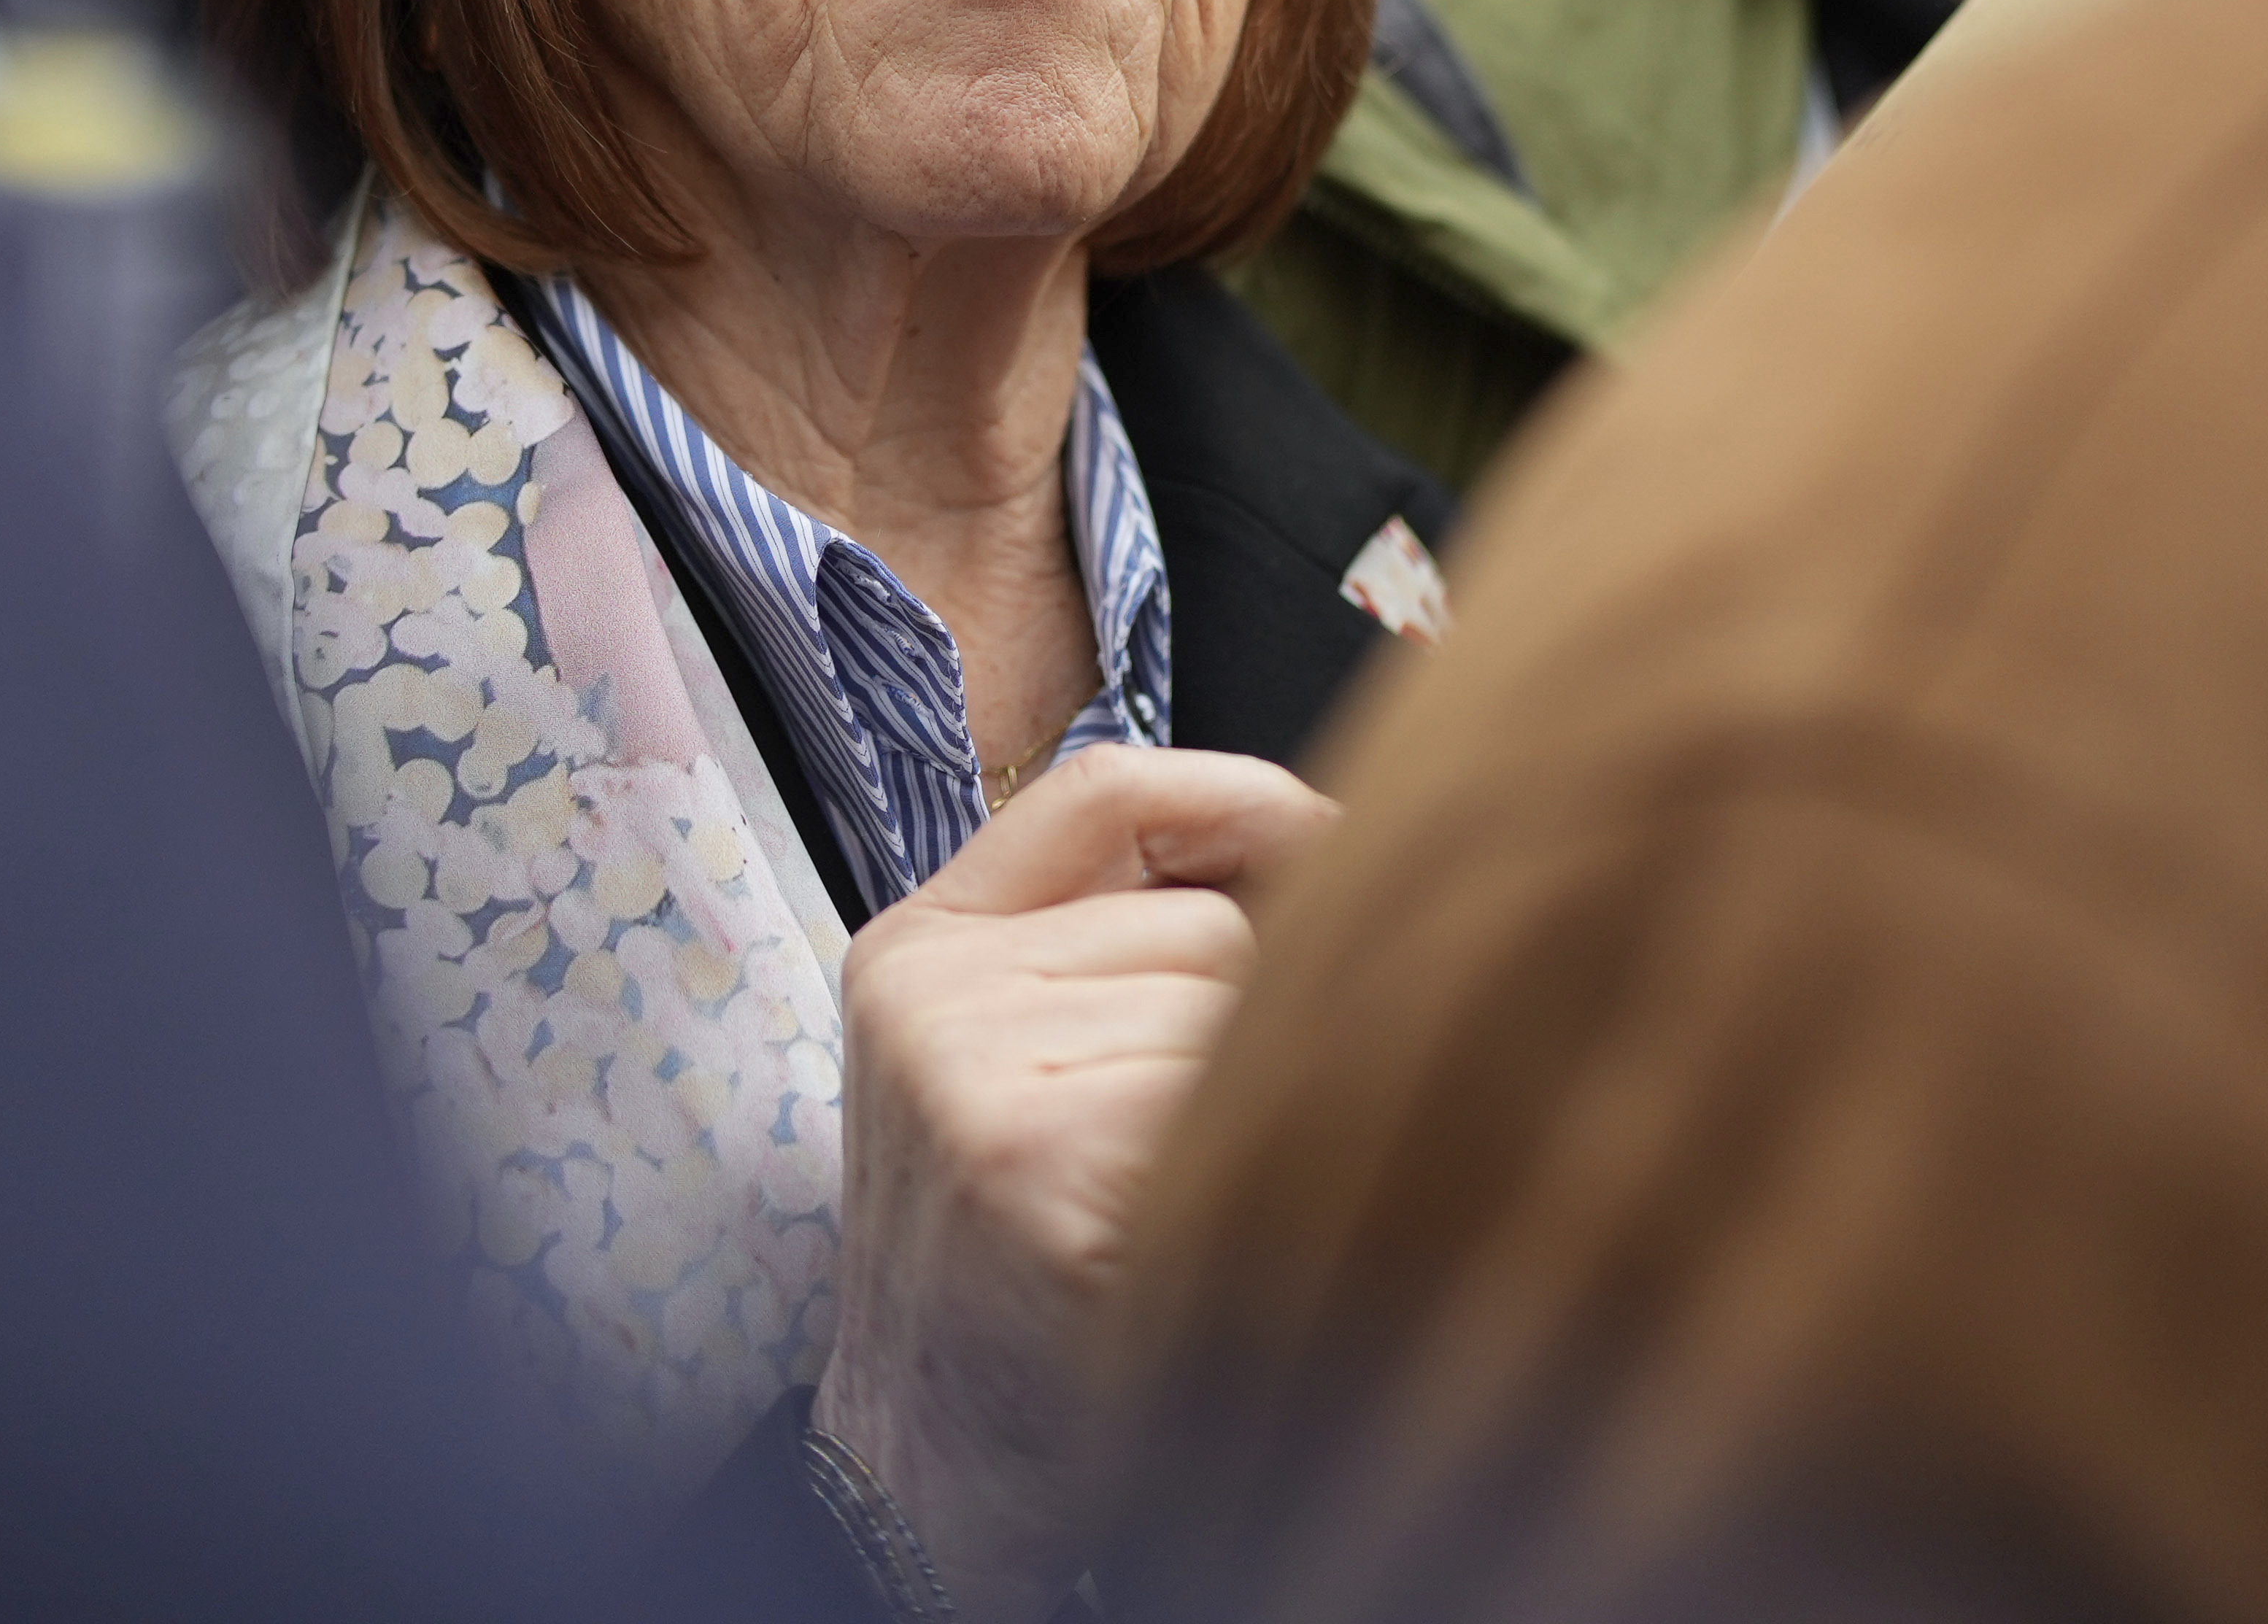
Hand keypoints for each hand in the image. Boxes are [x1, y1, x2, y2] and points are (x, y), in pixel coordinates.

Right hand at [810, 745, 1337, 1620]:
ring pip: (1240, 1013)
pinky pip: (1238, 1108)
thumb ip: (1116, 950)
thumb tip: (1345, 845)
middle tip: (1237, 1148)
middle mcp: (932, 993)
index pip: (1108, 791)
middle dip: (1266, 1024)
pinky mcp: (1040, 1165)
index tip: (1350, 845)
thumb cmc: (1013, 1277)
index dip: (1251, 803)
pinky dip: (1262, 1182)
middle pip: (1211, 925)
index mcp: (917, 949)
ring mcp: (976, 1075)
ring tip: (1206, 1213)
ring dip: (1270, 1113)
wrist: (927, 1476)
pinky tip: (1207, 1254)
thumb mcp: (1012, 1072)